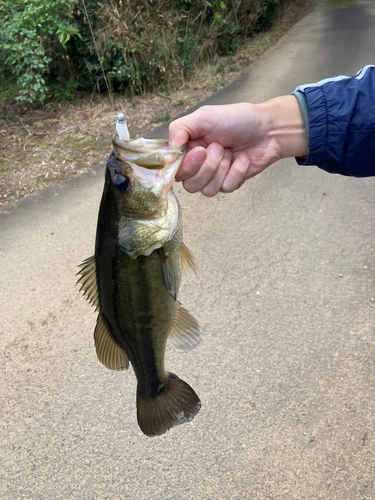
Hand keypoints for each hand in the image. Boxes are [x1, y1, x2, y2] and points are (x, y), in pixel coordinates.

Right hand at [169, 97, 307, 195]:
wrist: (268, 129)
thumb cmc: (237, 119)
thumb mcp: (204, 116)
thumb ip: (180, 129)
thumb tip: (168, 150)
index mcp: (187, 148)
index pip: (174, 170)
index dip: (185, 165)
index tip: (199, 151)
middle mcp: (197, 164)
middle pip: (189, 185)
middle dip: (207, 167)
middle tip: (219, 147)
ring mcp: (213, 175)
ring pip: (206, 190)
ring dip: (221, 170)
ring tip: (230, 151)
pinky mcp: (229, 182)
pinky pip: (225, 188)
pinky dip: (236, 172)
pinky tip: (242, 158)